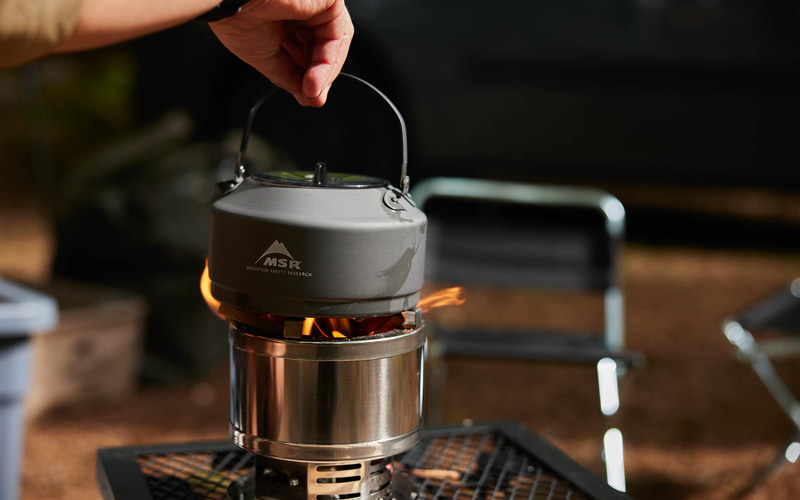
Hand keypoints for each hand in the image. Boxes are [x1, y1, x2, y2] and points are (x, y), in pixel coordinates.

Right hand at [209, 0, 352, 106]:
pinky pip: (338, 35)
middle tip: (312, 97)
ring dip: (324, 73)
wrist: (231, 2)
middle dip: (320, 76)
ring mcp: (316, 2)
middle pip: (324, 48)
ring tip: (310, 91)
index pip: (308, 50)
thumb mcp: (268, 59)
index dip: (310, 75)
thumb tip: (308, 98)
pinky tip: (314, 79)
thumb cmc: (238, 19)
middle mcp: (302, 8)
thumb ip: (291, 78)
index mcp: (284, 18)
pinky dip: (328, 61)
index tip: (307, 96)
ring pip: (334, 44)